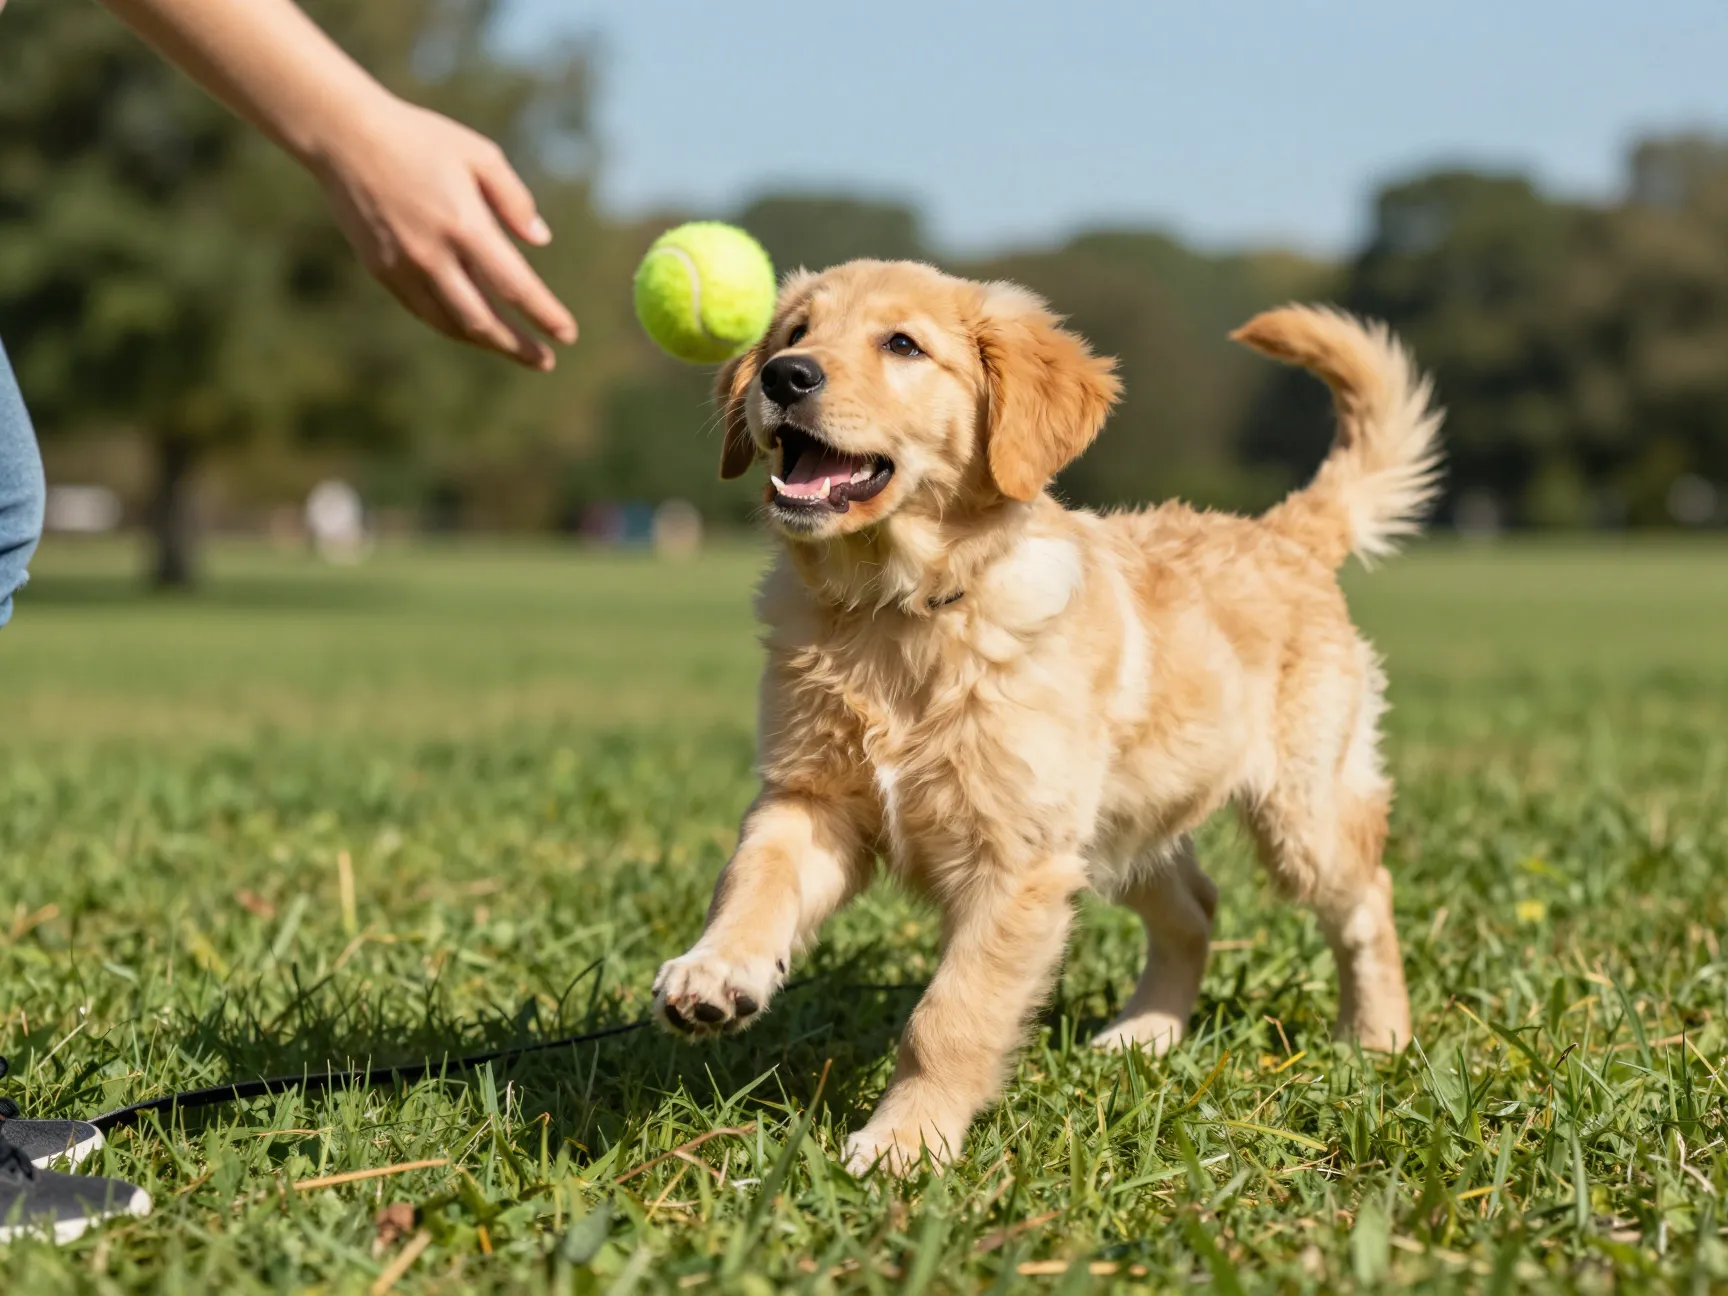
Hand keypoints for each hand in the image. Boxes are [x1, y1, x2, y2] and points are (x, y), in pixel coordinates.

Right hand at [315, 97, 577, 369]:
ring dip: (486, 342)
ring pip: (451, 325)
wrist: (345, 136)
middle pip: (483, 320)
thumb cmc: (420, 139)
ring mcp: (403, 266)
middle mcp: (433, 254)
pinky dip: (453, 326)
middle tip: (546, 361)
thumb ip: (514, 200)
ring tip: (514, 350)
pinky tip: (473, 329)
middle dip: (517, 347)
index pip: (514, 286)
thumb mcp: (479, 155)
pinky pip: (424, 312)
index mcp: (464, 225)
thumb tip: (540, 240)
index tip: (568, 334)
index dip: (544, 315)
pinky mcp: (382, 270)